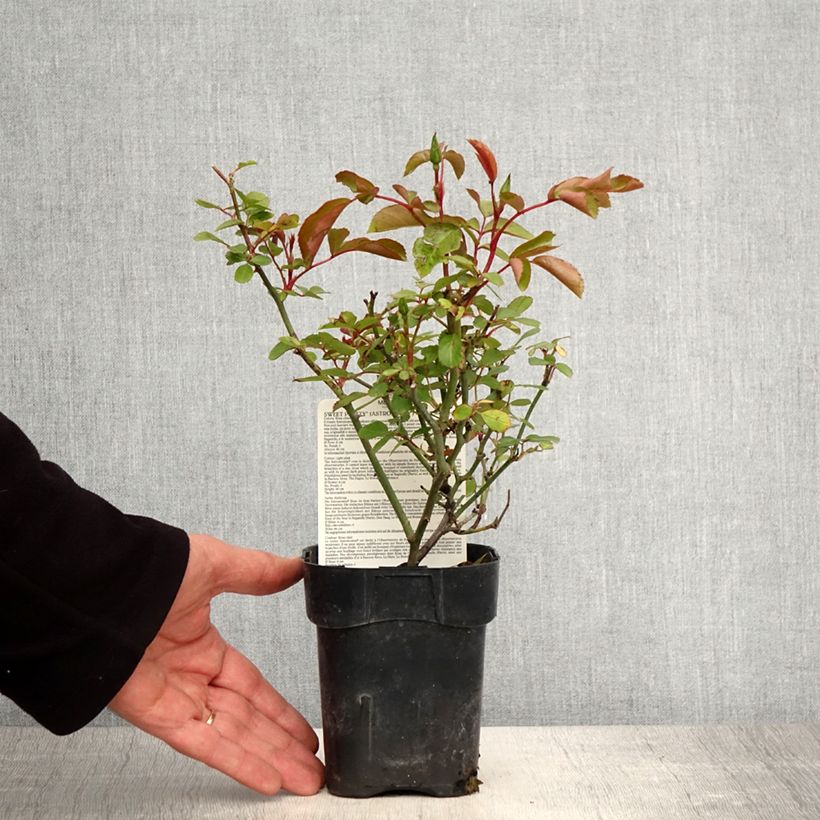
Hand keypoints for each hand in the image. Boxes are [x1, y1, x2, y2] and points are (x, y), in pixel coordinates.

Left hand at [109, 533, 323, 795]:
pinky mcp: (157, 716)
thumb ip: (257, 571)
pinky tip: (265, 778)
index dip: (279, 710)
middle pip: (247, 720)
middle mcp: (190, 678)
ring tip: (303, 779)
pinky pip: (203, 744)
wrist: (100, 586)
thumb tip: (294, 567)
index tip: (302, 728)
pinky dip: (235, 762)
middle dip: (283, 744)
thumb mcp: (215, 564)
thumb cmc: (150, 571)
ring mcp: (174, 698)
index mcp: (202, 647)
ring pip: (231, 737)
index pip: (251, 687)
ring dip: (270, 760)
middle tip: (313, 767)